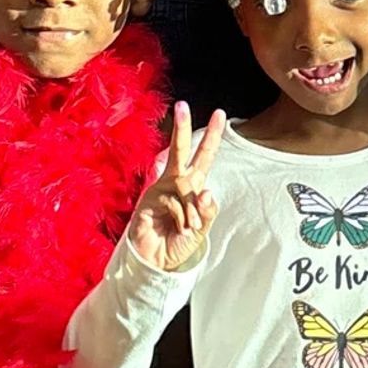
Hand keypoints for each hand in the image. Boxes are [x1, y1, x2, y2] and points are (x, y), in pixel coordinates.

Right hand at [128, 103, 224, 271]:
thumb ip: (207, 211)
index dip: (211, 137)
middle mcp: (176, 182)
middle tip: (182, 105)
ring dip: (191, 208)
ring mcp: (160, 189)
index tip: (219, 114)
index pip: (203, 157)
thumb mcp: (203, 228)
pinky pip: (173, 201)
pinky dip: (181, 216)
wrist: (158, 262)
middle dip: (182, 127)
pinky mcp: (148, 200)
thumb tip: (206, 192)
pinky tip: (179, 228)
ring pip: (184, 183)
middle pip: (180, 149)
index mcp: (192, 185)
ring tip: (190, 227)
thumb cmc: (180, 243)